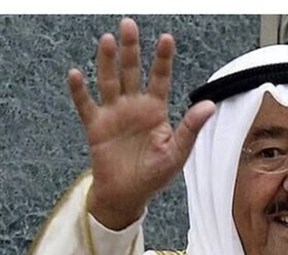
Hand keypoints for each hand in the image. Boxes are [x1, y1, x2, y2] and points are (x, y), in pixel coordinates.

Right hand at [68, 17, 215, 229]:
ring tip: (106, 40)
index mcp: (156, 111)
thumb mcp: (177, 152)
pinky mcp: (96, 126)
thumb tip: (209, 106)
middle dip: (131, 49)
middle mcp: (134, 107)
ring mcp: (114, 114)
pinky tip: (76, 74)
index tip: (166, 38)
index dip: (162, 59)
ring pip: (109, 81)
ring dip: (106, 61)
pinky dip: (80, 91)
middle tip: (128, 24)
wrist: (128, 195)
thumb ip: (191, 128)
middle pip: (132, 72)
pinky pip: (86, 105)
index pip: (160, 79)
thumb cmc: (155, 175)